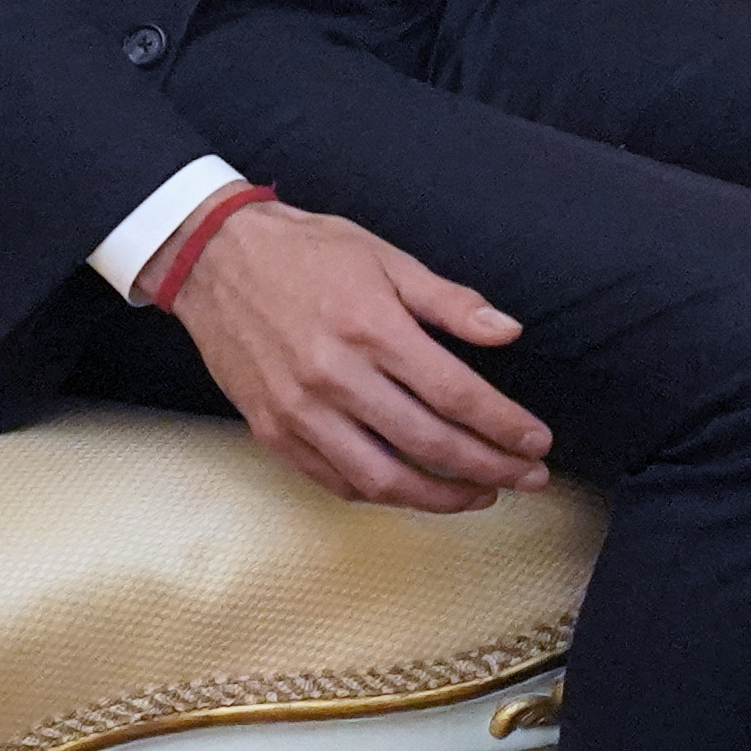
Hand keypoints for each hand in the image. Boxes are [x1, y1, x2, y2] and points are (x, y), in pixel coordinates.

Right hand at [172, 199, 554, 510]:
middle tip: (529, 478)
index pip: (455, 394)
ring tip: (482, 495)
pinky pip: (335, 482)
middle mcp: (334, 376)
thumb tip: (509, 332)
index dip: (503, 426)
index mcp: (371, 328)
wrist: (213, 260)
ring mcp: (299, 411)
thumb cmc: (307, 253)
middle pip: (428, 443)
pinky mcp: (271, 432)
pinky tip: (415, 491)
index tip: (537, 443)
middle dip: (490, 468)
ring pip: (382, 479)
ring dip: (441, 498)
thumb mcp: (386, 259)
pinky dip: (382, 495)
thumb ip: (450, 302)